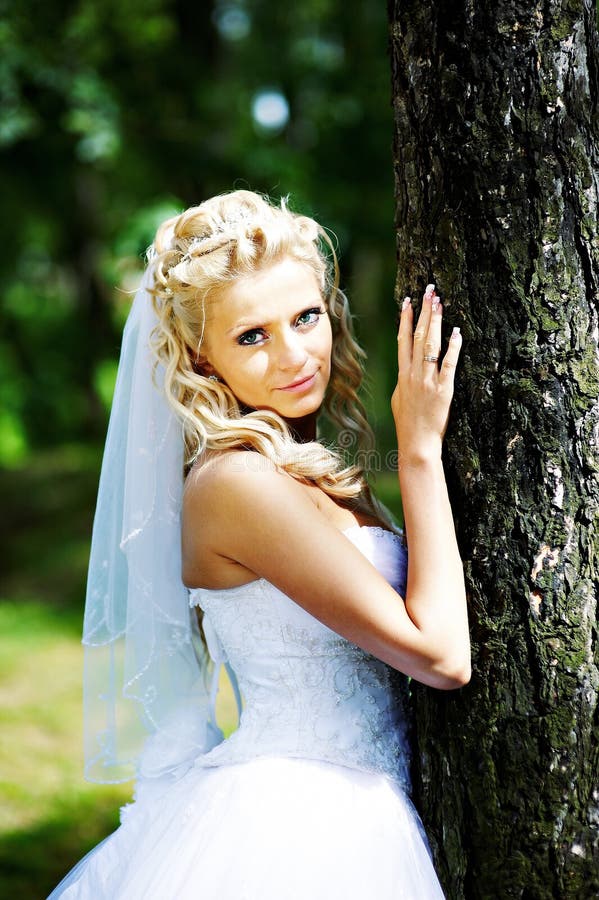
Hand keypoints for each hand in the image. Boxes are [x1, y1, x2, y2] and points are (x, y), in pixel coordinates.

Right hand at [391, 284, 461, 465]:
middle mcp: (413, 374)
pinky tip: (457, 332)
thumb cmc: (408, 424)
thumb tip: (406, 369)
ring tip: (440, 303)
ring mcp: (428, 381)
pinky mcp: (443, 390)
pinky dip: (453, 348)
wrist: (416, 443)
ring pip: (431, 345)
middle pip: (418, 337)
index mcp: (403, 375)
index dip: (406, 320)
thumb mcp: (399, 399)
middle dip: (424, 312)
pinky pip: (448, 364)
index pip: (404, 341)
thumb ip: (404, 381)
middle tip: (430, 292)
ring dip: (436, 322)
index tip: (408, 302)